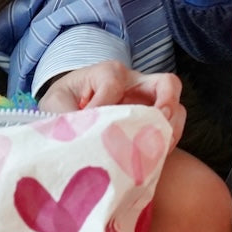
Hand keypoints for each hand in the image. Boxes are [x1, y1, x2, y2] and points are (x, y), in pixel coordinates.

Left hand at [38, 59, 185, 144]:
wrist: (64, 112)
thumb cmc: (62, 103)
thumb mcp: (55, 105)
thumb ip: (67, 116)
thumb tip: (87, 134)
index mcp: (107, 73)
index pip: (114, 84)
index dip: (102, 105)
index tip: (87, 121)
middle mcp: (133, 84)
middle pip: (166, 84)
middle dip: (167, 103)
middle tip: (159, 123)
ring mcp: (146, 104)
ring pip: (176, 109)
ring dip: (171, 129)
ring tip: (157, 148)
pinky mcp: (149, 124)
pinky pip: (169, 131)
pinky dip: (165, 144)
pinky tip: (151, 158)